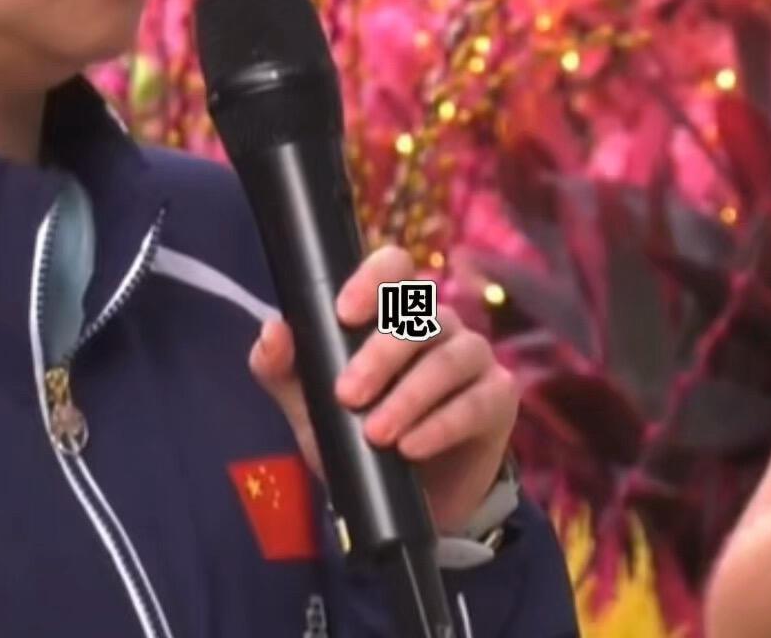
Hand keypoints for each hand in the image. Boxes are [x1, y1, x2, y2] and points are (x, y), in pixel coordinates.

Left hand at [248, 245, 517, 533]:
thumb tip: (273, 331)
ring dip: (410, 395)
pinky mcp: (498, 398)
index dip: (373, 279)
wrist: (404, 502)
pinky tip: (412, 447)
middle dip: (380, 355)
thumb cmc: (355, 435)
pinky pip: (477, 401)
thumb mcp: (311, 406)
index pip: (394, 267)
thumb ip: (284, 369)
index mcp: (394, 310)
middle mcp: (438, 323)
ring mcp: (473, 357)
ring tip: (377, 433)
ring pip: (450, 357)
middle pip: (419, 316)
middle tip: (347, 395)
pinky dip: (443, 424)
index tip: (344, 313)